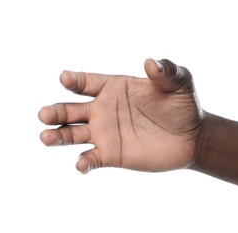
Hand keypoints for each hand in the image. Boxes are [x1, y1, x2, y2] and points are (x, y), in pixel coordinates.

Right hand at [39, 59, 202, 172]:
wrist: (193, 136)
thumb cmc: (183, 105)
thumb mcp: (179, 82)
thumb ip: (165, 71)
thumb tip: (150, 62)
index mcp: (113, 87)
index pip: (86, 82)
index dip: (74, 80)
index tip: (65, 79)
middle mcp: (103, 110)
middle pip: (71, 110)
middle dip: (56, 112)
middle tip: (44, 115)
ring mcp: (105, 133)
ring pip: (73, 134)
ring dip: (57, 136)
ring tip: (45, 137)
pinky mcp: (112, 155)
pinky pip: (92, 158)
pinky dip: (84, 162)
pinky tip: (81, 164)